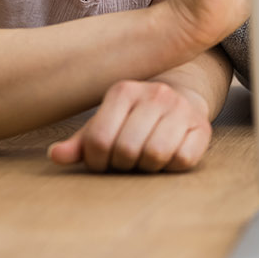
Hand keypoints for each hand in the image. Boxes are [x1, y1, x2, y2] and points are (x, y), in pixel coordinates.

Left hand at [48, 78, 211, 172]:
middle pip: (126, 149)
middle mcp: (155, 93)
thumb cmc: (132, 122)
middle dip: (123, 165)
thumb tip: (56, 155)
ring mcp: (181, 108)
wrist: (180, 104)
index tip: (104, 160)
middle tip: (127, 161)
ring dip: (147, 167)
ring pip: (155, 154)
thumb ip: (80, 143)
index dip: (97, 161)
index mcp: (124, 90)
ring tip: (146, 159)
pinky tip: (168, 157)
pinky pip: (182, 159)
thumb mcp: (104, 127)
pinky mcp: (202, 127)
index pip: (98, 140)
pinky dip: (171, 167)